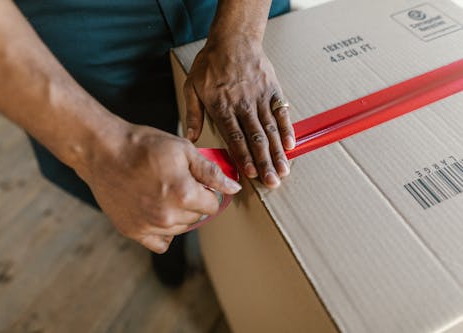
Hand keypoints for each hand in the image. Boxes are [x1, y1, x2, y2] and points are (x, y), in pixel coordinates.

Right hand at [76, 120, 241, 252]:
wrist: (103, 151)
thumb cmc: (144, 146)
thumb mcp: (183, 150)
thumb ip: (211, 172)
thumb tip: (234, 188)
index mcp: (185, 195)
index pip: (213, 205)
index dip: (208, 191)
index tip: (197, 182)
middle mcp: (168, 216)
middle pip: (197, 217)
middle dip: (194, 202)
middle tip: (178, 183)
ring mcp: (149, 226)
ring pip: (181, 229)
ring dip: (179, 215)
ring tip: (164, 193)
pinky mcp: (133, 231)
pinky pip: (160, 243)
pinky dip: (163, 231)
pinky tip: (158, 213)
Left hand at [184, 38, 294, 188]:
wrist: (233, 38)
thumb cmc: (211, 63)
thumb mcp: (192, 86)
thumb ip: (193, 113)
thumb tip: (190, 138)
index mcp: (222, 107)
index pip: (235, 137)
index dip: (243, 156)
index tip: (251, 174)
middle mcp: (243, 105)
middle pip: (256, 138)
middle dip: (264, 162)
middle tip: (272, 181)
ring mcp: (260, 98)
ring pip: (270, 129)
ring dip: (277, 152)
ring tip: (284, 170)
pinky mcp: (272, 91)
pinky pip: (281, 112)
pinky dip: (287, 129)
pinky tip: (291, 146)